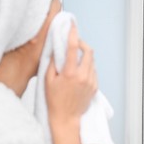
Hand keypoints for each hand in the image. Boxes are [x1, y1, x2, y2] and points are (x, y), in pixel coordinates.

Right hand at [45, 24, 97, 143]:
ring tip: (75, 60)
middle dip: (82, 44)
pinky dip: (87, 67)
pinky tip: (79, 71)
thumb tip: (56, 49)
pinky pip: (93, 71)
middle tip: (75, 44)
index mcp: (70, 73)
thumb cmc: (55, 101)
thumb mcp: (48, 80)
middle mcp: (83, 76)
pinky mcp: (95, 87)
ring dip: (85, 56)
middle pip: (88, 51)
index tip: (72, 26)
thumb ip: (53, 63)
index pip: (73, 48)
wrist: (66, 118)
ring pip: (92, 61)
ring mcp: (91, 81)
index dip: (73, 34)